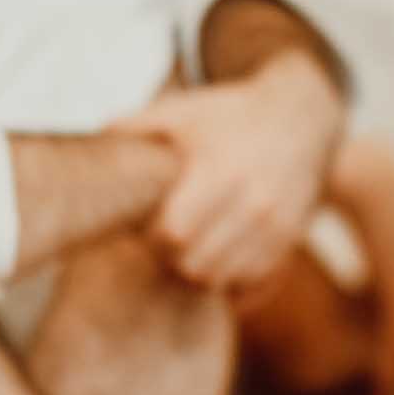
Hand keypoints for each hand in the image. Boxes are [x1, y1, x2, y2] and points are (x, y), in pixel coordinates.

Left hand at [113, 55, 348, 288]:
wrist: (302, 117)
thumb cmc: (230, 114)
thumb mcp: (184, 110)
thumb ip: (136, 126)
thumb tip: (91, 143)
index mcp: (220, 172)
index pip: (173, 234)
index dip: (151, 237)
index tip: (146, 225)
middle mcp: (254, 204)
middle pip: (194, 265)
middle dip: (170, 259)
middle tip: (163, 241)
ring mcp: (276, 227)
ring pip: (222, 279)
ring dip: (198, 271)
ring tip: (188, 249)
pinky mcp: (290, 241)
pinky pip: (251, 284)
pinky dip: (229, 279)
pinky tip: (217, 257)